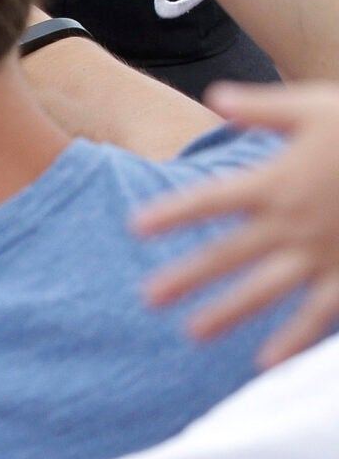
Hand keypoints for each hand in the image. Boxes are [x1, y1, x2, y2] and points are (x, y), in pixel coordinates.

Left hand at [137, 82, 338, 364]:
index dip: (174, 213)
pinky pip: (319, 310)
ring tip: (194, 334)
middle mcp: (294, 221)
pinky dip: (295, 338)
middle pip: (229, 253)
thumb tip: (216, 97)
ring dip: (230, 312)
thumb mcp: (317, 108)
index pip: (212, 199)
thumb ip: (264, 109)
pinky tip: (267, 361)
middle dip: (188, 275)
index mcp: (279, 180)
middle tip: (148, 299)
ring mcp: (322, 250)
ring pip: (267, 287)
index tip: (137, 228)